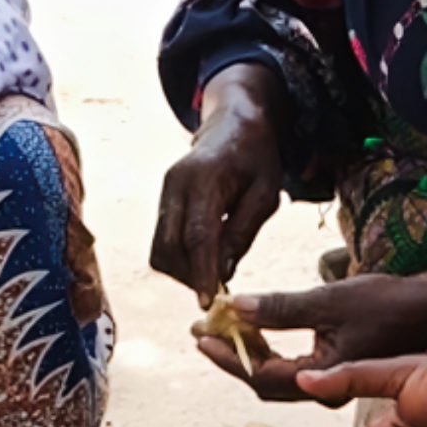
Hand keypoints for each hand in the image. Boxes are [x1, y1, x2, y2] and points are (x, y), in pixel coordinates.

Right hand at [150, 64, 284, 301]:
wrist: (233, 123)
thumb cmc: (256, 157)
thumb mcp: (265, 194)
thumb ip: (242, 232)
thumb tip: (222, 273)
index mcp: (203, 178)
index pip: (197, 235)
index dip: (201, 272)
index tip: (208, 302)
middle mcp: (174, 185)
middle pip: (170, 248)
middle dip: (191, 276)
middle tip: (218, 290)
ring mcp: (164, 195)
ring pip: (160, 251)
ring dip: (183, 272)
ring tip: (212, 275)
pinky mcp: (163, 204)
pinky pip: (163, 244)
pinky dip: (180, 261)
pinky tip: (204, 261)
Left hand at [198, 273, 426, 400]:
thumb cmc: (387, 303)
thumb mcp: (328, 300)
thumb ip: (279, 308)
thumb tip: (235, 307)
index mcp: (325, 378)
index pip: (261, 376)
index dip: (228, 356)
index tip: (203, 335)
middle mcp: (326, 391)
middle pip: (264, 384)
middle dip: (232, 357)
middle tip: (206, 331)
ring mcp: (331, 385)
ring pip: (276, 379)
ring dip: (248, 354)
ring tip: (225, 328)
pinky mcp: (335, 374)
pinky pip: (292, 371)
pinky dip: (269, 352)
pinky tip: (256, 330)